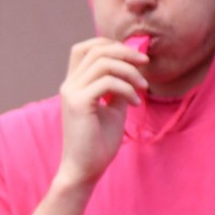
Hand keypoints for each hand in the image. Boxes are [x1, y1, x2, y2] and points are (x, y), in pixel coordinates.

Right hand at [57, 36, 148, 187]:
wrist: (84, 170)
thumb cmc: (98, 143)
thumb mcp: (113, 108)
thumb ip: (118, 87)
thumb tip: (133, 69)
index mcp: (74, 84)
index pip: (85, 48)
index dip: (110, 44)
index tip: (133, 58)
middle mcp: (69, 85)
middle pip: (96, 49)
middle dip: (125, 52)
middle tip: (145, 65)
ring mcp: (72, 93)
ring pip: (104, 62)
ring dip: (129, 71)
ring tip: (142, 87)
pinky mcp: (79, 104)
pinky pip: (108, 82)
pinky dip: (127, 89)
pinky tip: (135, 103)